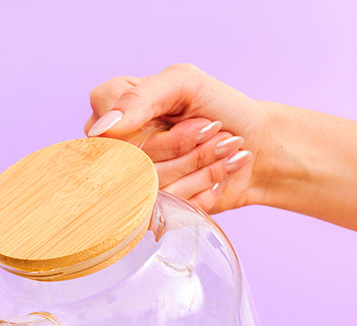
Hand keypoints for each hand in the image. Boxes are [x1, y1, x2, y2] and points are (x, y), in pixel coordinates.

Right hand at [84, 64, 266, 213]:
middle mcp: (113, 148)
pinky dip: (201, 190)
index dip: (153, 133)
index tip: (189, 117)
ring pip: (152, 187)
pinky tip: (215, 176)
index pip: (107, 132)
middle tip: (212, 129)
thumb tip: (102, 129)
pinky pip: (167, 209)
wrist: (254, 144)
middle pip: (132, 163)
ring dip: (199, 165)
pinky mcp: (151, 210)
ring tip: (220, 149)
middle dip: (183, 146)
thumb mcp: (184, 84)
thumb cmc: (219, 107)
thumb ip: (141, 97)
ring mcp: (130, 183)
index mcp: (112, 110)